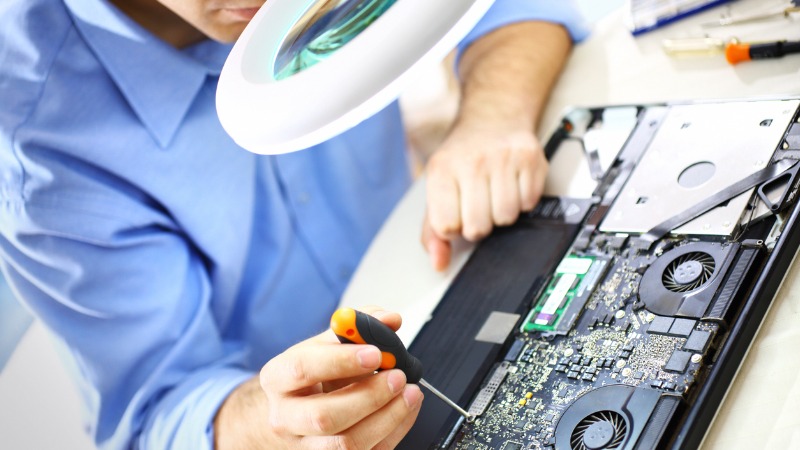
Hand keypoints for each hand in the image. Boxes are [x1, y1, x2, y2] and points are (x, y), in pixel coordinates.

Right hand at [214, 308, 423, 448]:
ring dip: (387, 417)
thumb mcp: (324, 344)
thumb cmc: (310, 375)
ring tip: (410, 393)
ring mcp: (305, 446)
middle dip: (368, 397)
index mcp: (278, 378)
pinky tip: (406, 410)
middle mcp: (285, 417)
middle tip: (397, 377)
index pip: (302, 369)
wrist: (293, 412)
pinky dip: (394, 431)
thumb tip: (389, 319)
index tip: (375, 352)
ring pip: (346, 444)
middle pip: (324, 417)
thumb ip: (356, 328)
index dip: (340, 361)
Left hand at [422, 125, 547, 270]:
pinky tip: (512, 183)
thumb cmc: (462, 158)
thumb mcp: (438, 188)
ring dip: (502, 213)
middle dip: (479, 224)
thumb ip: (432, 230)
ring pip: (506, 218)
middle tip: (478, 204)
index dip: (454, 228)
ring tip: (495, 193)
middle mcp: (471, 162)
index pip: (446, 227)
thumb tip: (439, 263)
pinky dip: (522, 200)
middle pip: (478, 228)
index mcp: (441, 171)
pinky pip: (529, 203)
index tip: (456, 215)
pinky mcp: (529, 158)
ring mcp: (502, 158)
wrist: (492, 118)